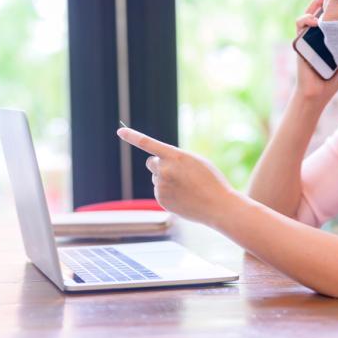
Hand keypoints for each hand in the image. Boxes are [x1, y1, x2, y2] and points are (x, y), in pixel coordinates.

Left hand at [116, 127, 237, 226]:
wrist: (217, 205)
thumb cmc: (210, 180)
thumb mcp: (195, 161)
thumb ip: (175, 159)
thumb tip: (158, 166)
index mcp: (175, 156)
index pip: (147, 143)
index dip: (132, 136)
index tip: (119, 131)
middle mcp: (164, 170)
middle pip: (151, 162)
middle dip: (159, 164)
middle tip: (176, 172)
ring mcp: (161, 186)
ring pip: (157, 178)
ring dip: (166, 180)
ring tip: (186, 187)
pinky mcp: (161, 200)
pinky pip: (160, 191)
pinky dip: (168, 193)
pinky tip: (183, 197)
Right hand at [294, 0, 337, 101]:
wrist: (319, 92)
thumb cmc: (333, 77)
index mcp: (329, 37)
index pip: (331, 17)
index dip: (336, 6)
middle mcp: (317, 35)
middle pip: (319, 12)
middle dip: (325, 1)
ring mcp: (307, 38)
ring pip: (308, 14)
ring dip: (314, 5)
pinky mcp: (299, 42)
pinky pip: (299, 25)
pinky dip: (305, 19)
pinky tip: (314, 20)